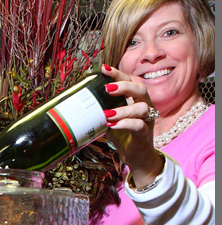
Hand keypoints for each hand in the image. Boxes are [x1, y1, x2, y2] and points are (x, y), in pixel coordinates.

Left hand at [101, 65, 165, 186]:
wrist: (135, 156)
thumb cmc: (122, 134)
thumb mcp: (109, 119)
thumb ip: (100, 110)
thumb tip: (77, 104)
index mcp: (135, 99)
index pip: (130, 81)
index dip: (118, 73)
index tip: (104, 69)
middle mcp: (144, 106)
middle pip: (141, 89)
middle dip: (124, 86)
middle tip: (108, 88)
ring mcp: (147, 120)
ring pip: (141, 108)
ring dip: (122, 109)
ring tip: (106, 114)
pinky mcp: (145, 134)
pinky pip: (139, 125)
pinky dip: (126, 124)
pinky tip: (113, 125)